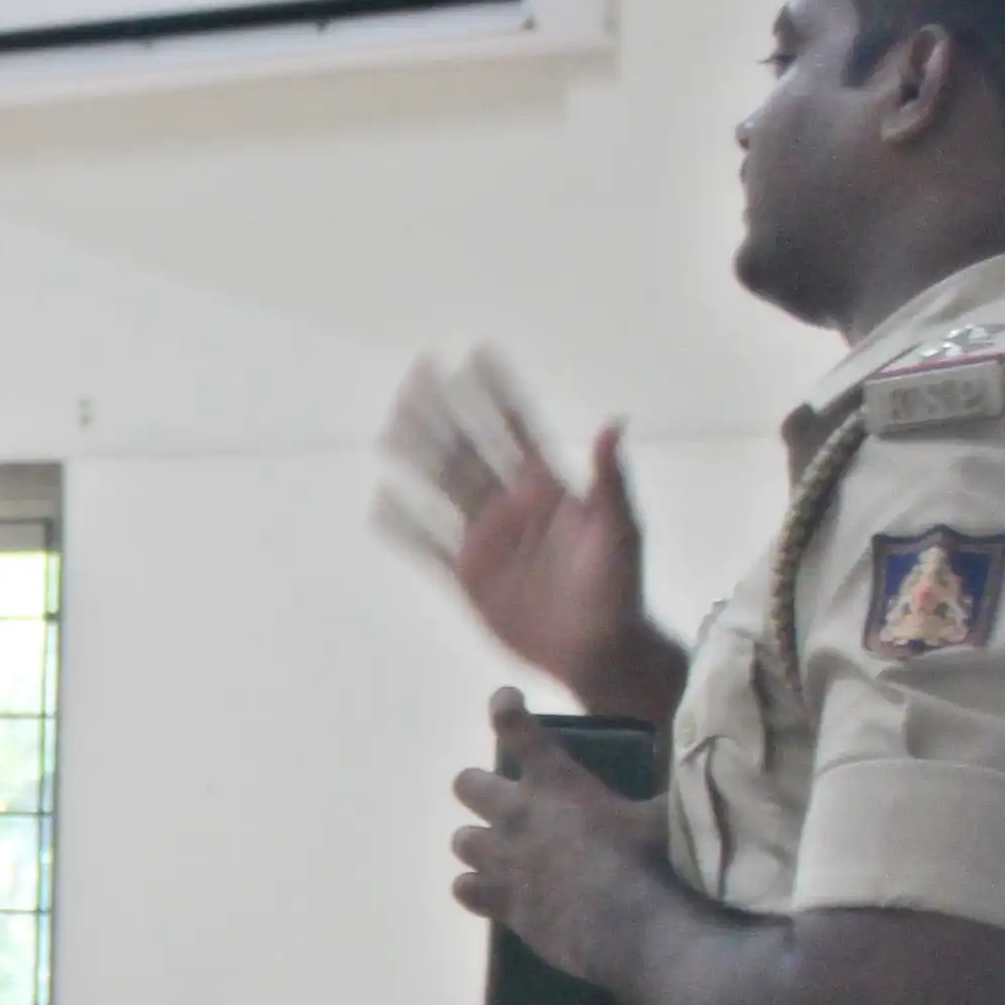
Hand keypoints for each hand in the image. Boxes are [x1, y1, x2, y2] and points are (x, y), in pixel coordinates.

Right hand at [383, 354, 664, 714]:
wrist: (599, 649)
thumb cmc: (619, 588)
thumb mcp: (621, 531)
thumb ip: (610, 480)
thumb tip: (613, 423)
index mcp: (547, 488)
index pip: (515, 428)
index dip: (495, 393)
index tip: (474, 355)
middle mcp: (510, 505)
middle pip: (468, 447)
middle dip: (444, 410)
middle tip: (418, 374)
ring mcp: (486, 538)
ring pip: (443, 485)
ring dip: (417, 455)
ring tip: (390, 426)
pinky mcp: (467, 576)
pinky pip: (426, 545)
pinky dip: (404, 525)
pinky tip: (383, 503)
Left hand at [451, 691, 673, 984]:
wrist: (636, 931)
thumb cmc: (655, 865)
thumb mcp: (662, 816)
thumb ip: (660, 795)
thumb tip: (687, 778)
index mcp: (557, 783)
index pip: (516, 728)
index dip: (505, 708)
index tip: (505, 700)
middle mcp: (519, 815)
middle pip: (467, 784)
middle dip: (479, 786)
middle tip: (501, 797)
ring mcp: (505, 861)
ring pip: (461, 839)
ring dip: (477, 840)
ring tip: (498, 848)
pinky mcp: (503, 904)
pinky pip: (464, 889)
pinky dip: (475, 887)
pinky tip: (491, 891)